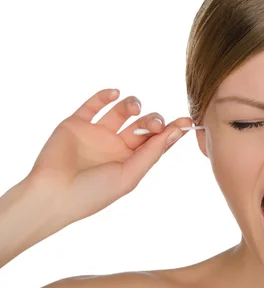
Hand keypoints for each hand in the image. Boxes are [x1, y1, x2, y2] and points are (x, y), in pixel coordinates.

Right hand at [27, 88, 191, 226]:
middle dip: (152, 120)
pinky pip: (93, 105)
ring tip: (134, 107)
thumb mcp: (128, 176)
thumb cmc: (92, 193)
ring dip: (132, 104)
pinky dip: (105, 95)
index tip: (187, 120)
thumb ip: (150, 154)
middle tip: (153, 123)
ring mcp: (96, 133)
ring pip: (121, 111)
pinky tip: (115, 93)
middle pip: (142, 124)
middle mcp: (116, 145)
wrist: (51, 195)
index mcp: (131, 161)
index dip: (172, 130)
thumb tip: (175, 133)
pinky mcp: (76, 124)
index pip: (156, 142)